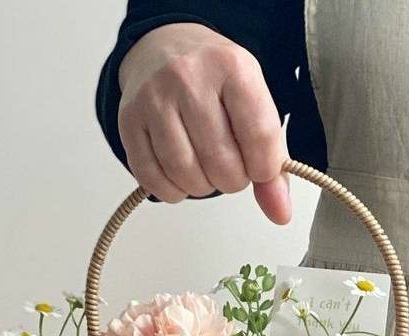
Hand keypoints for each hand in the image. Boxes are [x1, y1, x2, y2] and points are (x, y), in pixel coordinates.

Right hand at [117, 23, 290, 223]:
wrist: (165, 48)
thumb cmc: (218, 85)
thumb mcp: (256, 109)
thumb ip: (273, 164)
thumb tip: (280, 213)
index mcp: (232, 67)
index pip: (259, 137)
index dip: (264, 168)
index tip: (259, 167)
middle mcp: (188, 76)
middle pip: (221, 162)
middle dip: (233, 179)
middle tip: (230, 165)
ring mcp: (153, 96)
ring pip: (186, 174)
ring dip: (203, 187)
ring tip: (207, 168)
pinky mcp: (128, 119)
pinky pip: (152, 178)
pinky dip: (173, 190)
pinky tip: (181, 175)